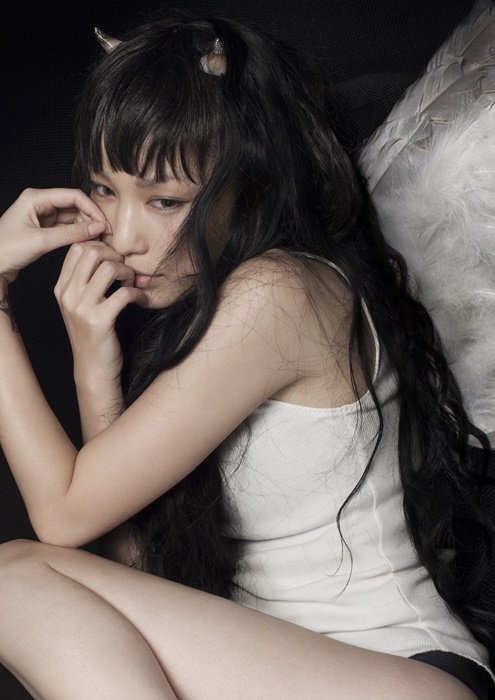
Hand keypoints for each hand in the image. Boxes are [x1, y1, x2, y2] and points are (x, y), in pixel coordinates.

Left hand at [0, 188, 108, 283]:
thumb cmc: (6, 250)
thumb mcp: (41, 241)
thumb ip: (71, 234)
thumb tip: (97, 228)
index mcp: (35, 198)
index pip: (72, 196)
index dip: (91, 209)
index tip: (104, 224)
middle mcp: (39, 203)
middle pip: (74, 205)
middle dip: (90, 218)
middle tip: (105, 234)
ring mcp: (41, 216)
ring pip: (72, 217)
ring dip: (85, 227)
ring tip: (98, 239)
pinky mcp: (43, 229)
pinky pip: (66, 228)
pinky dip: (77, 234)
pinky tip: (87, 241)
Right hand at [55, 241, 145, 385]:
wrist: (93, 368)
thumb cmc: (92, 334)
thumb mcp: (81, 305)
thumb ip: (86, 280)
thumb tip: (108, 252)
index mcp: (62, 288)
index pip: (77, 249)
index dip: (100, 247)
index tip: (114, 259)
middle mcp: (68, 295)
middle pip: (91, 252)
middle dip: (115, 256)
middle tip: (125, 271)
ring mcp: (82, 308)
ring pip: (108, 268)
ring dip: (127, 272)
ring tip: (131, 284)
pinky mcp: (100, 320)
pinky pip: (124, 293)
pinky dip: (137, 292)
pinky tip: (140, 299)